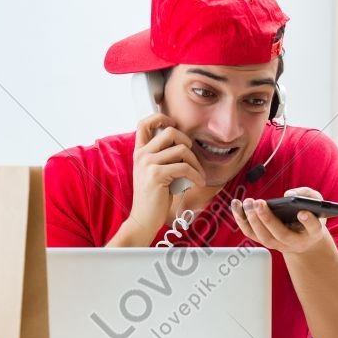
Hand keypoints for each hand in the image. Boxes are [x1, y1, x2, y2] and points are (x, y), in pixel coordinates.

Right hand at [122, 113, 206, 241]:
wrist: (144, 220)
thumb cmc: (154, 198)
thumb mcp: (155, 173)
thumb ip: (163, 157)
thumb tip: (185, 145)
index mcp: (139, 152)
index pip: (144, 123)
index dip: (161, 118)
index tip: (174, 125)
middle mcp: (141, 155)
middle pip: (170, 132)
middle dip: (188, 143)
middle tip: (192, 159)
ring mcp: (147, 164)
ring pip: (182, 150)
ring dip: (196, 163)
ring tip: (198, 175)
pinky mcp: (157, 175)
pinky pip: (185, 167)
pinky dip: (196, 175)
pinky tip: (198, 183)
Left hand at [230, 187, 330, 255]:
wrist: (303, 238)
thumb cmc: (311, 214)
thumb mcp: (316, 202)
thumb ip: (308, 195)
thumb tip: (288, 195)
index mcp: (313, 232)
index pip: (313, 228)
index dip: (308, 221)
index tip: (302, 212)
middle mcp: (295, 242)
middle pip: (281, 234)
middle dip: (268, 219)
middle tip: (259, 203)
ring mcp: (279, 244)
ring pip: (264, 237)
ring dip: (253, 220)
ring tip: (247, 202)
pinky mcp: (265, 240)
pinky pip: (251, 233)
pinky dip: (241, 220)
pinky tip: (237, 205)